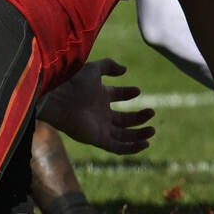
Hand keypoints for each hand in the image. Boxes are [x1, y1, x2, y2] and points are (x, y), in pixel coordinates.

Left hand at [40, 59, 154, 154]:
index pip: (118, 96)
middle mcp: (101, 113)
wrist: (60, 99)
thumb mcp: (94, 69)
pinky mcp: (98, 139)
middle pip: (124, 119)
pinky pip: (117, 147)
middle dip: (139, 117)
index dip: (128, 93)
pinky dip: (131, 148)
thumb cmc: (74, 82)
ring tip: (152, 130)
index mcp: (100, 96)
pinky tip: (145, 143)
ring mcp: (100, 127)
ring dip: (139, 134)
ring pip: (124, 135)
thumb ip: (109, 66)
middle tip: (151, 112)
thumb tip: (125, 70)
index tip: (137, 90)